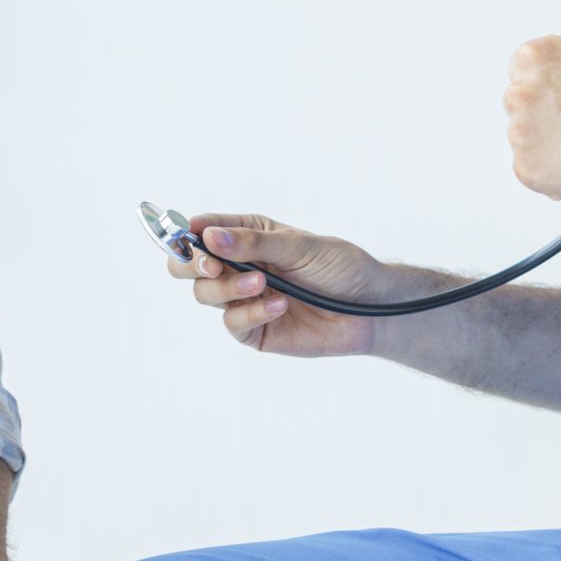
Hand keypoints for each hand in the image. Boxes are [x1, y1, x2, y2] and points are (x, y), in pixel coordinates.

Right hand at [171, 214, 388, 355]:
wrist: (372, 308)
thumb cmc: (340, 267)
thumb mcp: (299, 246)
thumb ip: (254, 243)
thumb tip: (210, 237)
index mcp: (247, 235)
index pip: (202, 230)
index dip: (188, 234)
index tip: (192, 238)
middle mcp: (240, 266)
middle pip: (188, 266)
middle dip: (192, 265)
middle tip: (212, 265)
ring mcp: (243, 299)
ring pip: (206, 294)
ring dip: (229, 289)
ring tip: (263, 285)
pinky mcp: (254, 330)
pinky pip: (233, 324)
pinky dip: (251, 314)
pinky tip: (279, 306)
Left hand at [504, 0, 560, 203]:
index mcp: (530, 55)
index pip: (528, 66)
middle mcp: (517, 96)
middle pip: (522, 99)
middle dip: (554, 105)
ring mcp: (521, 139)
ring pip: (526, 133)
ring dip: (553, 137)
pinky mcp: (529, 175)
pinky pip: (531, 168)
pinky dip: (554, 169)